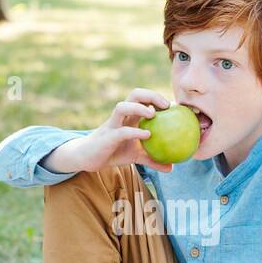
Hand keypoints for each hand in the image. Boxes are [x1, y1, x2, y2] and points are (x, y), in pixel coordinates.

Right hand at [55, 89, 175, 173]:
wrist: (87, 159)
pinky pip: (121, 131)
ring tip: (153, 114)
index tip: (174, 106)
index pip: (143, 98)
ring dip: (138, 107)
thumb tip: (172, 167)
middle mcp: (121, 117)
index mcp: (129, 116)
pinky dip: (134, 131)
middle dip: (150, 95)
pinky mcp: (106, 137)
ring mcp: (112, 125)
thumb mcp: (135, 156)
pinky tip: (148, 135)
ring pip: (122, 106)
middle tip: (166, 105)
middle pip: (134, 94)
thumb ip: (153, 159)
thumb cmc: (113, 152)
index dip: (158, 97)